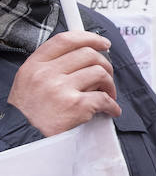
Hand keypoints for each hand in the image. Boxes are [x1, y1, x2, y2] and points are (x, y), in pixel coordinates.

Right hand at [6, 32, 120, 135]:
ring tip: (106, 94)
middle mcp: (46, 74)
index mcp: (35, 65)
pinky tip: (111, 109)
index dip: (89, 37)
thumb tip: (84, 51)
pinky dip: (112, 105)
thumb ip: (51, 64)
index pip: (66, 40)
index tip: (103, 43)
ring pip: (99, 73)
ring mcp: (60, 89)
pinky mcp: (75, 105)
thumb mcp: (30, 80)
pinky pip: (104, 98)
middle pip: (88, 54)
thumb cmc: (31, 110)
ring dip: (109, 84)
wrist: (23, 137)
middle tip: (106, 76)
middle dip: (104, 64)